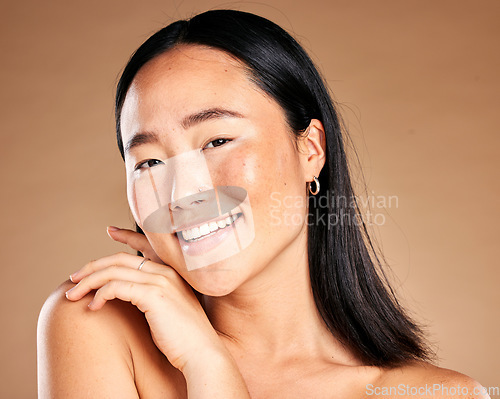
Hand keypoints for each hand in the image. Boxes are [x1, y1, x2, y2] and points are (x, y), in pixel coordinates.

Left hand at [65, 228, 223, 372]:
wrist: (203, 352)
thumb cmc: (184, 337)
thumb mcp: (168, 309)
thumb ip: (152, 295)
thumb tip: (125, 294)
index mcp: (171, 271)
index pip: (145, 244)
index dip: (126, 236)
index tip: (110, 231)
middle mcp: (166, 271)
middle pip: (119, 259)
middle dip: (92, 267)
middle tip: (74, 278)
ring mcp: (161, 281)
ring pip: (113, 271)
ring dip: (88, 282)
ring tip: (74, 295)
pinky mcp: (153, 296)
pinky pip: (116, 287)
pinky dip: (100, 295)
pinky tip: (93, 307)